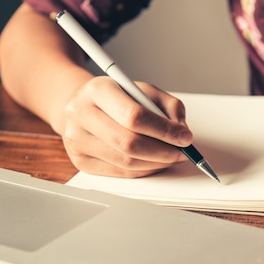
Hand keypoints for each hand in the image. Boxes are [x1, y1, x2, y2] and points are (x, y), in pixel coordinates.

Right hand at [59, 76, 191, 176]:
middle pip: (129, 143)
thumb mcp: (145, 91)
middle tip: (182, 152)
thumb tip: (182, 133)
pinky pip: (120, 173)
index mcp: (98, 90)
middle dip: (163, 151)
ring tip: (171, 157)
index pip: (134, 116)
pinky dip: (144, 171)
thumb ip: (169, 106)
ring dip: (156, 163)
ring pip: (126, 162)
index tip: (185, 138)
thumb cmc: (118, 98)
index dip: (164, 130)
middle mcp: (81, 114)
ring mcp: (77, 140)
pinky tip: (155, 163)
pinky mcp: (80, 161)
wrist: (84, 106)